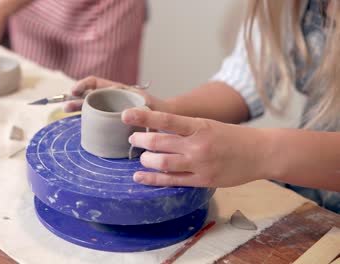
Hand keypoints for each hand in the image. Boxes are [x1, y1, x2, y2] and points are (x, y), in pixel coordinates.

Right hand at [64, 76, 167, 112]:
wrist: (163, 117)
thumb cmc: (156, 110)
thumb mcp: (147, 109)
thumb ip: (138, 111)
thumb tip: (126, 116)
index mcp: (118, 89)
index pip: (95, 82)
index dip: (83, 85)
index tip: (75, 91)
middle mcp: (111, 96)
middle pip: (88, 94)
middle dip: (75, 98)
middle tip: (65, 106)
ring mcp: (110, 107)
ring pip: (90, 105)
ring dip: (77, 106)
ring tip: (65, 110)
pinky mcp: (111, 118)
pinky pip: (96, 116)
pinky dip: (86, 117)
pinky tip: (80, 123)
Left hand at [122, 109, 270, 186]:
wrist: (261, 153)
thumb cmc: (233, 137)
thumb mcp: (209, 125)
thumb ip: (185, 128)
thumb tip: (157, 128)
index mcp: (199, 126)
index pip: (166, 119)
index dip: (143, 117)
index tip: (125, 115)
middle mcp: (197, 145)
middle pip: (158, 142)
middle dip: (140, 140)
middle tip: (132, 139)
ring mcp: (199, 164)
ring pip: (161, 163)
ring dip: (145, 159)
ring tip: (141, 157)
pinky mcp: (202, 181)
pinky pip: (171, 181)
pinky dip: (152, 179)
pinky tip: (139, 177)